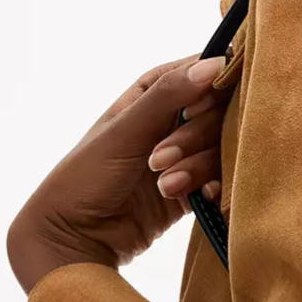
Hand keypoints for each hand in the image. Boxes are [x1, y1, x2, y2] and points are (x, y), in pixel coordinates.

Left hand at [7, 55, 227, 293]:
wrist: (78, 238)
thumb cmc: (87, 176)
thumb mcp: (125, 131)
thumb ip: (169, 95)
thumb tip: (214, 62)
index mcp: (152, 93)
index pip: (202, 72)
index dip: (209, 88)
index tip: (194, 113)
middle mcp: (173, 119)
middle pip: (217, 113)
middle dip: (195, 139)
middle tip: (160, 160)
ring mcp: (186, 154)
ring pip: (221, 148)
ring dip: (197, 169)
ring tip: (166, 187)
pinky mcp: (195, 187)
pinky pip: (222, 179)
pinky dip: (213, 189)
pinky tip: (198, 199)